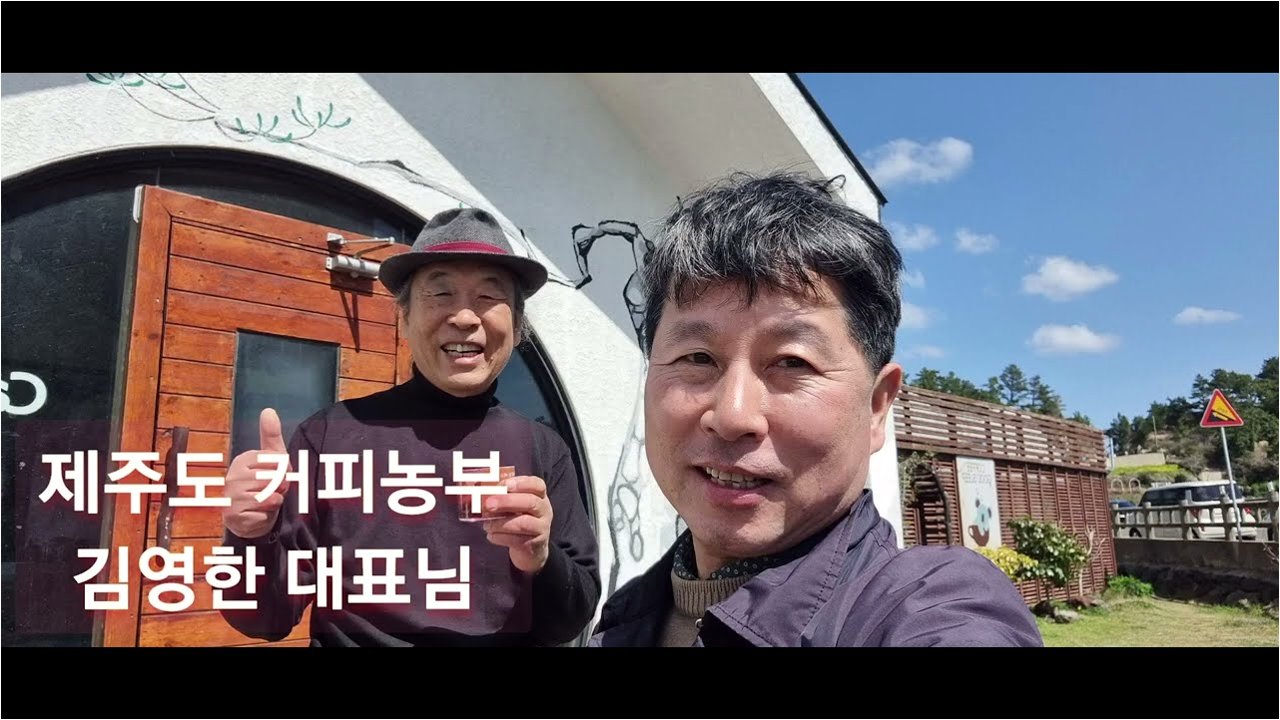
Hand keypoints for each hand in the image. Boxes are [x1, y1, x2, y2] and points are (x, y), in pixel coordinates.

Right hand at [222, 408, 289, 539]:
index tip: (277, 474)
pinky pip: (264, 514)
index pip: (278, 461)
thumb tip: (268, 410)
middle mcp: (233, 476)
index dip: (285, 470)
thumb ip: (271, 435)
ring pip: (270, 497)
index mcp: (242, 459)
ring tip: (267, 501)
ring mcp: (231, 496)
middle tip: (273, 490)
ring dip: (275, 501)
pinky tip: (259, 513)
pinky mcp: (234, 515)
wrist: (250, 518)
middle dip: (281, 487)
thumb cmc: (265, 484)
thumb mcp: (272, 458)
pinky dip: (267, 516)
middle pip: (275, 479)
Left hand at [481, 475, 551, 573]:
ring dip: (500, 523)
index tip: (504, 485)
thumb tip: (481, 493)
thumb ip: (502, 497)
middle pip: (530, 502)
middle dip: (507, 502)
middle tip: (488, 504)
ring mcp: (541, 528)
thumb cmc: (518, 520)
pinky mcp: (534, 544)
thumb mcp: (514, 506)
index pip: (537, 485)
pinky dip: (500, 537)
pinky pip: (517, 540)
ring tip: (486, 525)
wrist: (530, 549)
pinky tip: (491, 536)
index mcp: (539, 496)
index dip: (521, 483)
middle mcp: (544, 510)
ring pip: (523, 523)